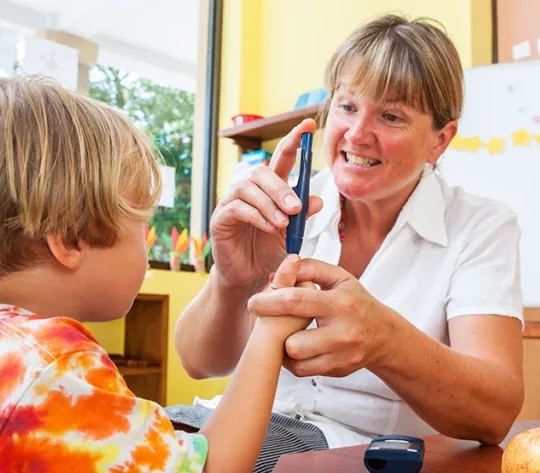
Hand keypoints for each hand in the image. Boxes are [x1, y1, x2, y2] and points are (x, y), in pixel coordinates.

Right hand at [209, 119, 323, 290]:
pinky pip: (237, 208)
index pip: (282, 159)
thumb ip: (303, 218)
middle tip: (297, 208)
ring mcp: (232, 203)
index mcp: (270, 190)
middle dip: (281, 187)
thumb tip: (318, 199)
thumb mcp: (292, 236)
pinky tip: (269, 228)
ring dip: (270, 204)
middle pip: (262, 172)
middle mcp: (249, 191)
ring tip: (283, 223)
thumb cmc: (269, 255)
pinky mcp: (220, 219)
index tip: (308, 125)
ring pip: (248, 187)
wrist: (249, 280)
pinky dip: (256, 216)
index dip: (294, 141)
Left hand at [246, 259, 395, 377]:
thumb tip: (278, 272)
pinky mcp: (338, 371)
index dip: (268, 302)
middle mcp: (343, 332)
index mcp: (340, 303)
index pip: (296, 301)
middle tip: (269, 321)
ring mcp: (341, 356)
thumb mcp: (339, 277)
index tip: (253, 303)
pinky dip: (293, 360)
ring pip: (295, 359)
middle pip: (292, 341)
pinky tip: (298, 346)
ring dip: (284, 346)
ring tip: (287, 333)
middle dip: (276, 331)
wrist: (383, 335)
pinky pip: (301, 370)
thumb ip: (310, 268)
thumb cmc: (355, 301)